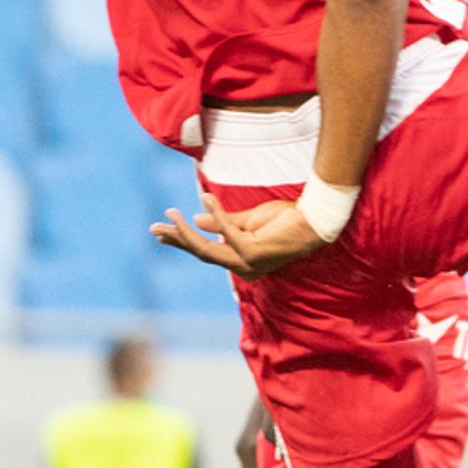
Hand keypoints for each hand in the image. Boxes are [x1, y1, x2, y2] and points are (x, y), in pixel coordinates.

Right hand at [151, 191, 328, 278]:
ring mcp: (248, 262)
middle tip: (154, 227)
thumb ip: (223, 223)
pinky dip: (215, 214)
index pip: (206, 252)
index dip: (183, 242)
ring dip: (186, 231)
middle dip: (177, 240)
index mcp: (242, 262)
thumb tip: (198, 220)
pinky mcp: (253, 251)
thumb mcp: (248, 222)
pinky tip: (205, 198)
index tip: (162, 232)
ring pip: (207, 249)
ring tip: (171, 214)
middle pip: (201, 253)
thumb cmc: (286, 221)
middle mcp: (243, 268)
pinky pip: (226, 230)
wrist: (313, 221)